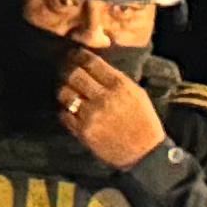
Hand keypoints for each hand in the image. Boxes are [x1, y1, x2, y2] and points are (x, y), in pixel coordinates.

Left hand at [56, 47, 166, 170]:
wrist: (144, 152)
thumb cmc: (143, 121)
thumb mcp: (137, 93)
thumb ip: (116, 79)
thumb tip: (94, 65)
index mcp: (119, 86)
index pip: (91, 63)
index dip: (78, 55)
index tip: (73, 53)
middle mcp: (103, 98)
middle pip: (74, 75)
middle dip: (66, 68)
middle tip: (63, 67)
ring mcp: (91, 115)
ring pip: (64, 93)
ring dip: (62, 88)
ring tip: (64, 87)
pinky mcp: (83, 132)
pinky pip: (63, 114)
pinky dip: (63, 109)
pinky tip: (67, 108)